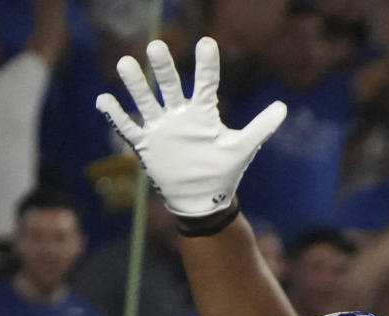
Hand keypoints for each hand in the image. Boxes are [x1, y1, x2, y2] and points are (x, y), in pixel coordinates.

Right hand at [95, 37, 285, 218]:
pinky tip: (104, 99)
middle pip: (169, 85)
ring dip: (135, 84)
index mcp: (202, 112)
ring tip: (125, 64)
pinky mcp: (146, 145)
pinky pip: (128, 128)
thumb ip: (261, 127)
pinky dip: (116, 116)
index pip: (205, 83)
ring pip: (145, 101)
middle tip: (156, 47)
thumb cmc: (222, 171)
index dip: (206, 65)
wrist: (203, 199)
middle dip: (163, 68)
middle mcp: (179, 114)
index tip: (207, 43)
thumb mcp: (242, 148)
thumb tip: (284, 106)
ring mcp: (161, 128)